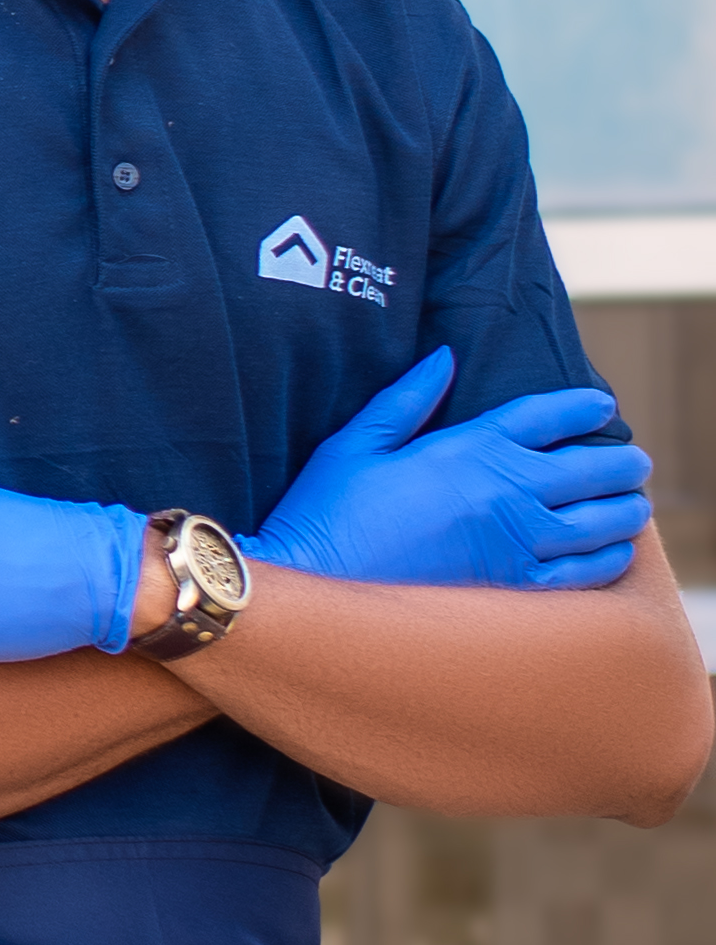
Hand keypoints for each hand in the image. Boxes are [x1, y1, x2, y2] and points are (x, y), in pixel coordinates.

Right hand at [251, 345, 649, 591]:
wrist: (313, 584)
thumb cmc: (325, 513)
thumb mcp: (356, 444)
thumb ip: (406, 400)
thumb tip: (444, 357)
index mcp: (471, 448)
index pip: (549, 415)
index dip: (584, 406)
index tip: (603, 407)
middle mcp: (506, 491)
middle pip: (594, 467)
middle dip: (622, 462)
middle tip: (632, 463)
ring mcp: (516, 542)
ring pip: (603, 520)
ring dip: (625, 509)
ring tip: (630, 505)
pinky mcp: (513, 587)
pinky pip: (586, 572)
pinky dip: (609, 559)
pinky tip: (611, 552)